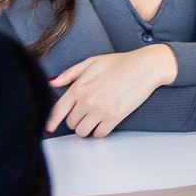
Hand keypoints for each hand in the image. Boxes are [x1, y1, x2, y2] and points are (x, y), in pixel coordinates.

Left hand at [47, 44, 177, 137]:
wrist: (146, 67)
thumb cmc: (121, 62)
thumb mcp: (93, 61)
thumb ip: (70, 73)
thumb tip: (53, 83)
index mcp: (79, 87)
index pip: (57, 111)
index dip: (51, 122)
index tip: (48, 128)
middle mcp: (86, 100)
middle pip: (71, 123)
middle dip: (77, 120)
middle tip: (87, 114)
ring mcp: (100, 110)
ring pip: (83, 131)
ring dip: (87, 128)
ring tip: (95, 120)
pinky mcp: (114, 117)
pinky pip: (99, 134)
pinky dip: (100, 131)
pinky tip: (105, 123)